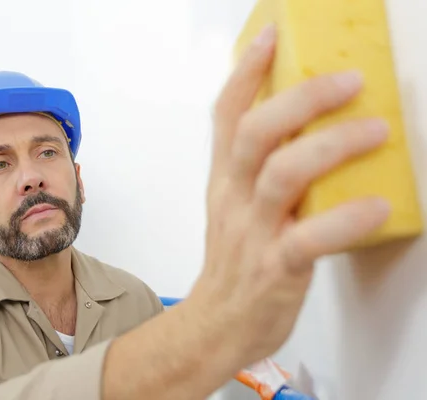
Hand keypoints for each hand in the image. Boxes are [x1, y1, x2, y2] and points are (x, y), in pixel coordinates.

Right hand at [190, 24, 390, 365]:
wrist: (216, 323)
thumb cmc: (235, 262)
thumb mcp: (236, 207)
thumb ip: (262, 170)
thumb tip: (306, 131)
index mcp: (224, 181)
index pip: (226, 116)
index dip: (247, 73)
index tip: (273, 36)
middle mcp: (234, 199)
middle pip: (253, 135)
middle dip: (300, 100)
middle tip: (347, 80)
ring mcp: (252, 233)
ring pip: (281, 177)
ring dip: (330, 147)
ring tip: (375, 132)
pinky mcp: (275, 268)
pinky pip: (309, 239)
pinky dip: (344, 219)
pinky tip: (375, 207)